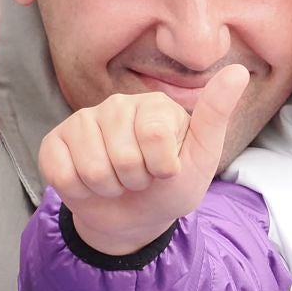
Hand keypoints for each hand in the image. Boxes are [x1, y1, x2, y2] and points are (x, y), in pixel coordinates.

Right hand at [39, 64, 249, 255]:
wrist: (133, 219)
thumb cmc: (170, 187)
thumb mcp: (201, 157)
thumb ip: (216, 114)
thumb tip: (238, 71)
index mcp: (154, 105)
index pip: (154, 137)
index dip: (161, 168)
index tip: (165, 170)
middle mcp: (116, 105)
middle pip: (122, 156)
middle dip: (134, 181)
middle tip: (139, 179)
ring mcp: (82, 121)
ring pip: (92, 168)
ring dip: (109, 189)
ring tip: (117, 182)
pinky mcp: (54, 142)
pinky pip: (62, 172)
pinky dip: (79, 191)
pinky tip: (88, 184)